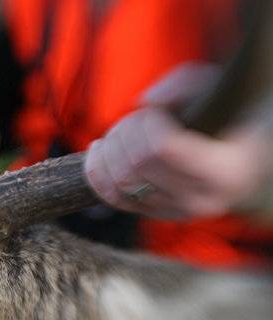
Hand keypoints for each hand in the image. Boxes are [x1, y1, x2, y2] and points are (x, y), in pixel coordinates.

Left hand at [84, 62, 272, 219]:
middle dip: (125, 132)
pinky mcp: (153, 214)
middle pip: (136, 163)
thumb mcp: (218, 90)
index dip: (147, 123)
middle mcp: (199, 199)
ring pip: (121, 183)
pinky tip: (99, 150)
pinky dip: (96, 173)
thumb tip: (149, 100)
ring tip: (118, 133)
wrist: (242, 157)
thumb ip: (185, 85)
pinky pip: (112, 199)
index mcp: (224, 170)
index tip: (156, 111)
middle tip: (134, 118)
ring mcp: (174, 211)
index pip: (163, 148)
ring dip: (109, 150)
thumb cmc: (230, 118)